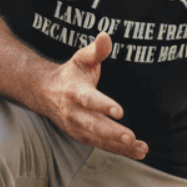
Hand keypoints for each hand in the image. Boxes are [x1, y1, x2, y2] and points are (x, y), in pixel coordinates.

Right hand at [39, 33, 146, 158]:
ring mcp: (77, 128)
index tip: (119, 111)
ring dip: (120, 146)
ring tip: (141, 148)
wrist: (45, 93)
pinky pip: (102, 146)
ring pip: (99, 140)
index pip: (89, 100)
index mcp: (74, 92)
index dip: (103, 106)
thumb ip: (96, 50)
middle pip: (94, 125)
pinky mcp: (83, 137)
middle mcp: (74, 113)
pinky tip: (139, 152)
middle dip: (112, 133)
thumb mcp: (81, 59)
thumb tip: (106, 35)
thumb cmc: (70, 75)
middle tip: (130, 137)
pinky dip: (120, 151)